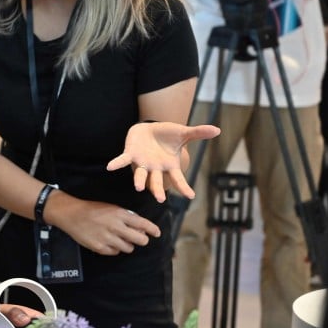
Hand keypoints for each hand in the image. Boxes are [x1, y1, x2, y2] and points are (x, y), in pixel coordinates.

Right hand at [51, 196, 159, 255]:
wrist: (72, 214)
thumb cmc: (93, 209)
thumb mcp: (111, 208)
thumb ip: (126, 217)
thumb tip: (141, 227)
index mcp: (119, 214)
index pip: (143, 224)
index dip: (152, 230)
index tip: (157, 233)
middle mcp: (115, 227)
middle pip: (140, 240)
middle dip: (142, 240)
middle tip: (139, 239)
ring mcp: (108, 238)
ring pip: (129, 248)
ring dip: (128, 244)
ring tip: (120, 238)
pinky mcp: (100, 247)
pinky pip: (115, 252)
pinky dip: (115, 248)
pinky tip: (109, 242)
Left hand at [106, 122, 220, 200]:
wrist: (149, 129)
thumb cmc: (167, 135)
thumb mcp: (183, 133)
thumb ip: (198, 133)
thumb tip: (218, 130)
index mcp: (169, 165)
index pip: (178, 179)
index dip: (184, 187)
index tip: (191, 196)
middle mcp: (155, 168)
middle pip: (156, 182)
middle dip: (157, 189)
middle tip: (160, 198)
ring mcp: (142, 163)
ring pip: (140, 175)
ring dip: (139, 180)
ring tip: (139, 187)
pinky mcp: (130, 155)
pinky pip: (122, 160)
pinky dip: (116, 163)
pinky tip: (110, 167)